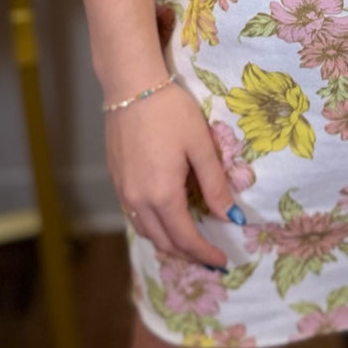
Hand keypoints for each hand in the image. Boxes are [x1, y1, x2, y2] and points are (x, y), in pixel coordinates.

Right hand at [105, 78, 243, 268]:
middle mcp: (138, 200)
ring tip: (190, 244)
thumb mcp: (200, 145)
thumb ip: (215, 185)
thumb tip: (231, 218)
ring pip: (146, 232)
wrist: (130, 85)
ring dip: (168, 244)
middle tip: (210, 259)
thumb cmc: (170, 111)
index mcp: (162, 195)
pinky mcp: (116, 179)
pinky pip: (134, 216)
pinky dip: (152, 228)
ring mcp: (123, 191)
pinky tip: (165, 219)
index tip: (223, 262)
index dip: (205, 254)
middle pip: (163, 242)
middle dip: (188, 255)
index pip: (186, 239)